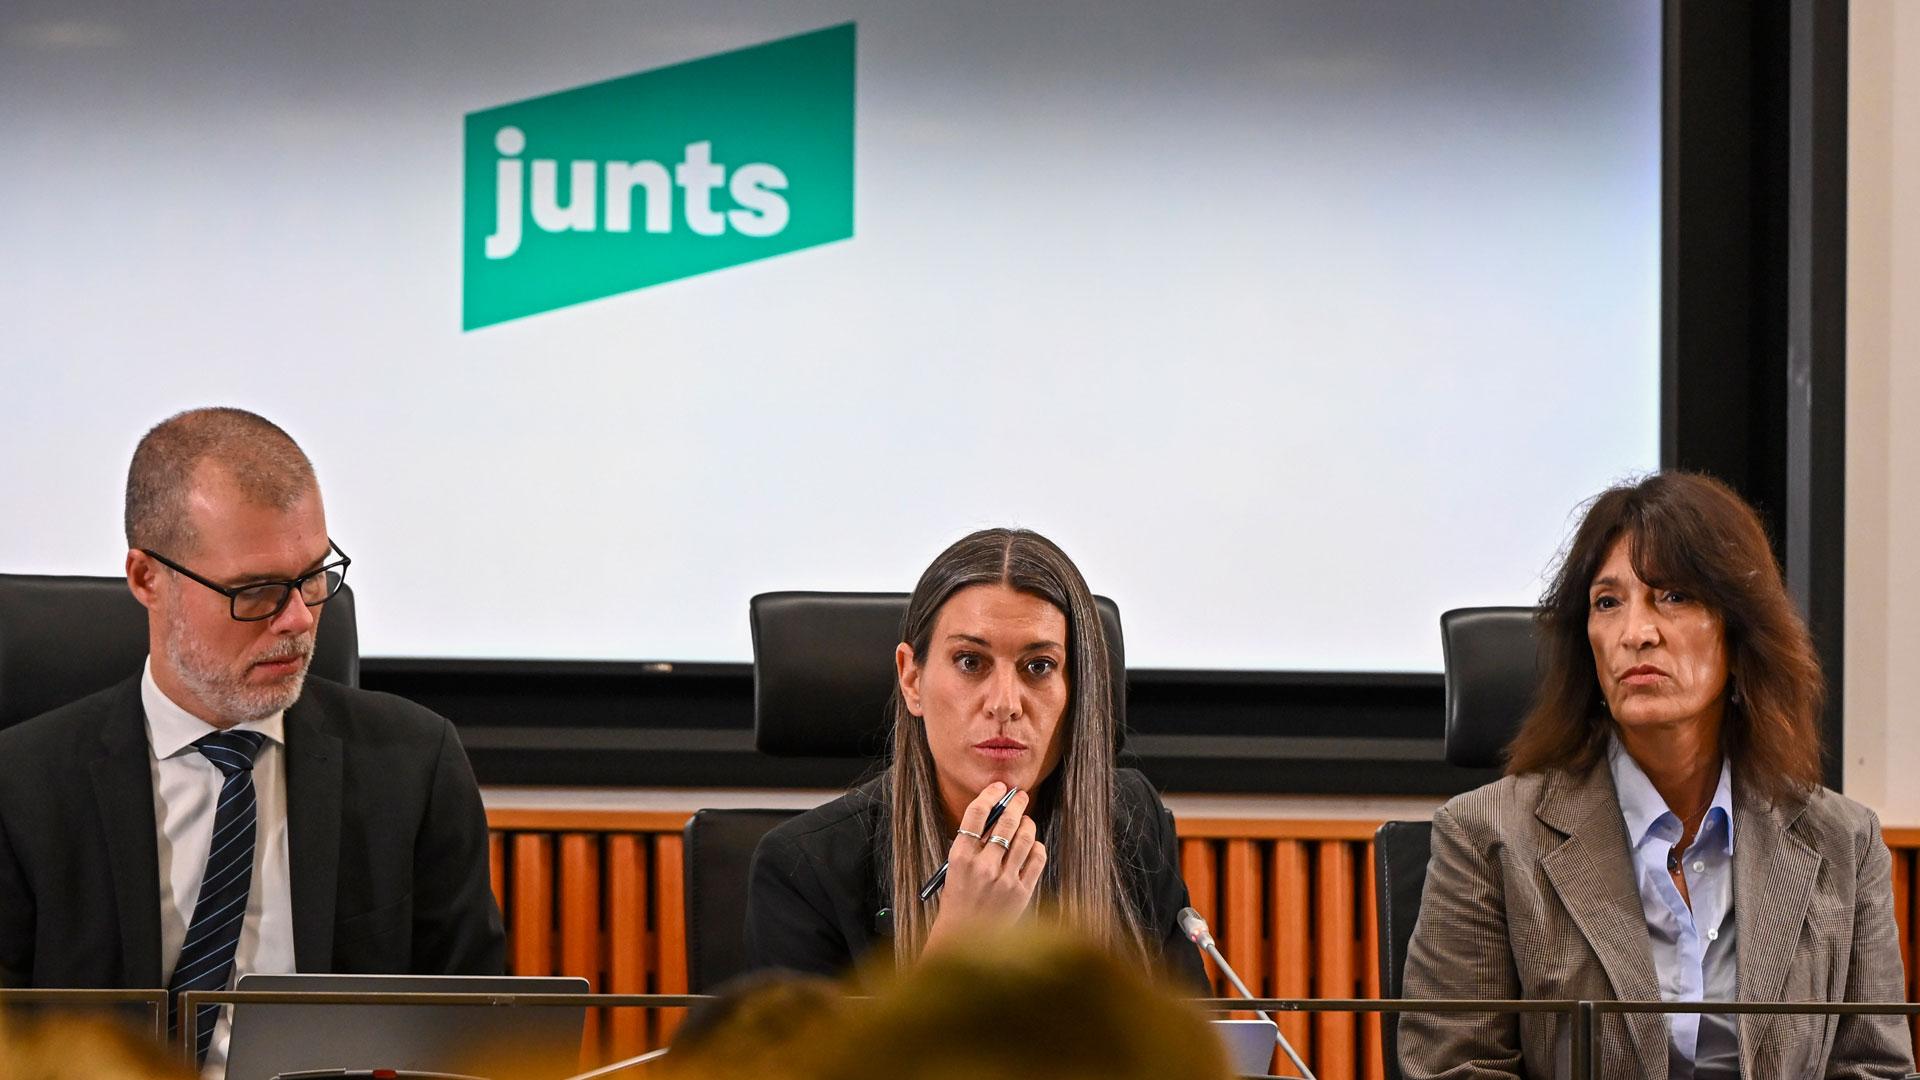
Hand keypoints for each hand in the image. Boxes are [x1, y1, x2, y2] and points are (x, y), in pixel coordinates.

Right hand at [924, 783, 1046, 953]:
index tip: (998, 787)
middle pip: (1005, 822)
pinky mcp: (1022, 892)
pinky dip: (1036, 846)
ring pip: (1024, 837)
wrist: (964, 940)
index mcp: (960, 858)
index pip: (976, 815)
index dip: (989, 795)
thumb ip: (973, 844)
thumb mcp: (956, 869)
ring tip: (1026, 821)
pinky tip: (1031, 845)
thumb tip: (997, 815)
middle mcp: (983, 866)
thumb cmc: (959, 900)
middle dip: (1016, 803)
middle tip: (1020, 796)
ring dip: (1027, 823)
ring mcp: (1004, 880)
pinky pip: (1037, 857)